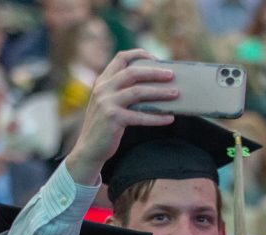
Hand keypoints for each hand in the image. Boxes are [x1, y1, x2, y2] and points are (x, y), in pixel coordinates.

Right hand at [65, 49, 179, 184]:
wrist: (89, 149)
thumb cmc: (105, 126)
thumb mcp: (108, 103)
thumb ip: (122, 92)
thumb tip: (154, 87)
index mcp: (103, 81)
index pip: (121, 58)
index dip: (139, 54)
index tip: (155, 59)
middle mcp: (103, 89)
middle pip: (133, 72)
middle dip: (154, 72)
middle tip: (172, 75)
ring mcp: (107, 103)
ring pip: (138, 92)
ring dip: (159, 92)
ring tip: (176, 94)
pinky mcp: (113, 119)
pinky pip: (140, 116)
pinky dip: (157, 117)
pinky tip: (169, 118)